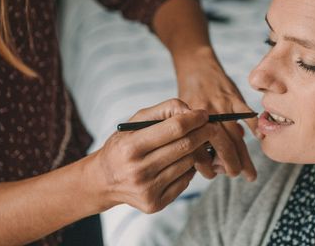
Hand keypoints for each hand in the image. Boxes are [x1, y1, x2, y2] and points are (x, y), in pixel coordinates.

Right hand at [85, 99, 210, 213]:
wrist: (104, 181)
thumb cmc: (123, 146)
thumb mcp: (134, 123)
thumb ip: (162, 111)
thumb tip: (190, 111)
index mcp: (131, 147)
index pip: (174, 128)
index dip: (194, 119)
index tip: (204, 114)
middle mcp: (138, 171)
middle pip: (185, 146)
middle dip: (203, 133)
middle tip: (210, 126)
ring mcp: (147, 190)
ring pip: (188, 163)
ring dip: (196, 151)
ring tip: (191, 144)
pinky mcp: (155, 204)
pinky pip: (185, 181)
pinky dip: (188, 169)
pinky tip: (179, 163)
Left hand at [176, 47, 257, 181]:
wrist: (194, 65)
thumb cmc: (188, 92)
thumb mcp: (184, 113)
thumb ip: (195, 134)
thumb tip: (213, 157)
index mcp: (190, 123)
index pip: (199, 152)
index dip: (206, 166)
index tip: (212, 172)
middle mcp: (206, 116)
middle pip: (221, 148)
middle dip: (230, 166)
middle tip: (236, 176)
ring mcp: (222, 106)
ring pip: (235, 138)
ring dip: (244, 158)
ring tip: (249, 174)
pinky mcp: (234, 97)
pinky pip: (247, 115)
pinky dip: (254, 127)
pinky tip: (259, 138)